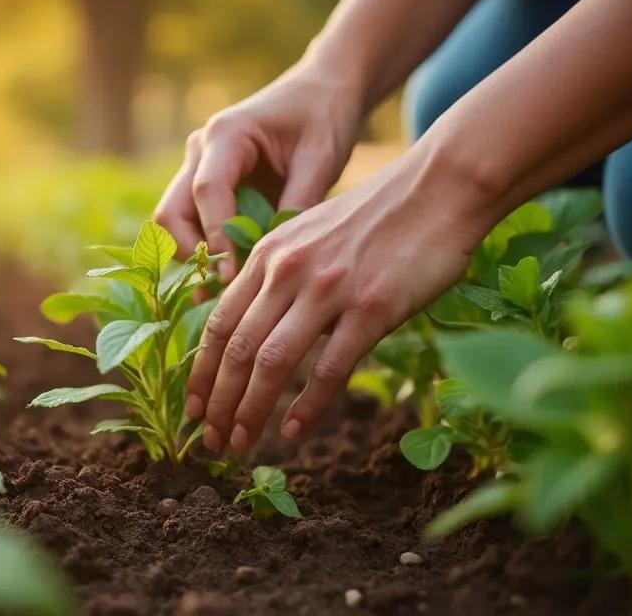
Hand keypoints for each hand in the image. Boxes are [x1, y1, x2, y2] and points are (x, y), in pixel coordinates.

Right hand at [153, 68, 363, 281]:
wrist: (322, 91)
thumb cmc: (324, 116)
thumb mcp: (321, 158)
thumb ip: (297, 204)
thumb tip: (277, 260)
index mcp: (226, 134)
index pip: (207, 191)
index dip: (216, 238)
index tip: (233, 277)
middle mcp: (200, 150)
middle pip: (171, 213)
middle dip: (192, 254)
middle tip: (226, 289)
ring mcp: (198, 168)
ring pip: (174, 224)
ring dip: (196, 257)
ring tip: (230, 289)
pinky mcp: (207, 186)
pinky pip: (193, 225)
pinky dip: (207, 253)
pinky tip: (234, 277)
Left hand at [183, 146, 499, 451]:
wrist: (440, 186)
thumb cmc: (379, 217)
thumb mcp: (311, 235)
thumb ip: (282, 276)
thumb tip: (263, 327)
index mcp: (268, 255)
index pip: (219, 324)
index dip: (200, 373)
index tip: (192, 409)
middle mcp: (288, 271)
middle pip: (236, 350)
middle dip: (218, 403)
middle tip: (209, 443)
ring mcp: (328, 289)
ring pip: (271, 362)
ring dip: (249, 411)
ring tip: (239, 445)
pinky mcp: (371, 307)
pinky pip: (329, 368)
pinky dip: (307, 406)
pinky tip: (294, 432)